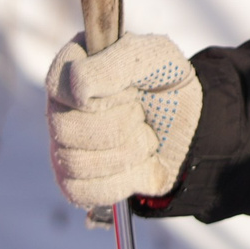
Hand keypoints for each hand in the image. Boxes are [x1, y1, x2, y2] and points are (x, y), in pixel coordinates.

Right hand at [44, 31, 201, 209]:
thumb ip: (118, 61)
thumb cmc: (167, 85)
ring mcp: (60, 145)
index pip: (59, 86)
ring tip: (143, 137)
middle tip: (140, 114)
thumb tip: (78, 85)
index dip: (99, 95)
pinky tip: (138, 165)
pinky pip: (84, 192)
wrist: (191, 128)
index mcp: (72, 65)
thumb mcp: (157, 56)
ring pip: (76, 163)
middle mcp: (59, 106)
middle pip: (66, 129)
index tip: (129, 89)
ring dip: (127, 153)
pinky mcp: (72, 181)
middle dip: (120, 126)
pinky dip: (124, 181)